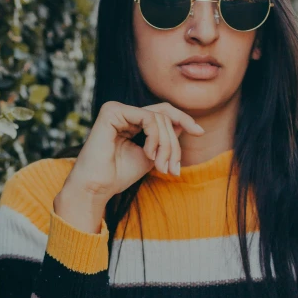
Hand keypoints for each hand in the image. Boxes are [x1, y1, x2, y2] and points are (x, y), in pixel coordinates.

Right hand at [60, 101, 205, 201]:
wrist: (97, 187)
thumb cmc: (119, 174)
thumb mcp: (151, 156)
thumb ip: (164, 140)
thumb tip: (183, 124)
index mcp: (131, 121)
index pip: (163, 113)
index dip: (183, 119)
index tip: (200, 132)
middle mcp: (124, 112)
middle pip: (164, 116)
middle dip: (174, 144)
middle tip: (173, 169)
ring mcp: (117, 109)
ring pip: (159, 118)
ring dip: (167, 145)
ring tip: (161, 167)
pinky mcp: (112, 111)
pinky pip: (148, 118)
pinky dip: (155, 138)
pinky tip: (148, 154)